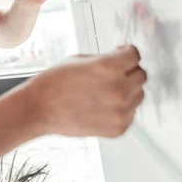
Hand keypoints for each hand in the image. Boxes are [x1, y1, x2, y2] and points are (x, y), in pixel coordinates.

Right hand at [18, 45, 146, 137]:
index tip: (123, 54)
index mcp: (109, 68)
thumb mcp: (80, 60)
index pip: (135, 55)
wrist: (40, 109)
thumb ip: (106, 60)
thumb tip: (123, 62)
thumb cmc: (54, 82)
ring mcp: (121, 112)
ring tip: (104, 92)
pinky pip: (130, 114)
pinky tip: (101, 106)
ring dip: (127, 91)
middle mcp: (120, 90)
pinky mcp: (119, 128)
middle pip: (141, 75)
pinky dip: (121, 109)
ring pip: (138, 95)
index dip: (127, 52)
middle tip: (113, 74)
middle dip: (129, 72)